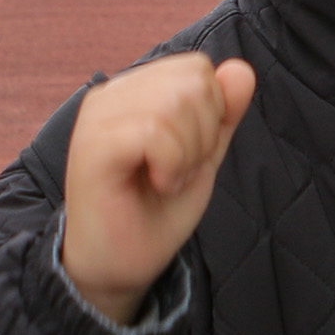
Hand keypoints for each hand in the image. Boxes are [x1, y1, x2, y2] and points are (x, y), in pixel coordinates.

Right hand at [59, 53, 256, 325]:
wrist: (119, 267)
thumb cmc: (155, 211)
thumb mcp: (203, 156)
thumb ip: (223, 113)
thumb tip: (242, 70)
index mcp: (135, 90)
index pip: (197, 68)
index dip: (211, 115)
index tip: (188, 158)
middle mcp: (112, 92)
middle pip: (192, 79)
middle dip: (203, 134)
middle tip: (176, 171)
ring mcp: (98, 116)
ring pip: (175, 102)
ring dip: (186, 153)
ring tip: (165, 180)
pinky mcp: (93, 144)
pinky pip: (155, 131)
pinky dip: (172, 164)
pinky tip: (158, 184)